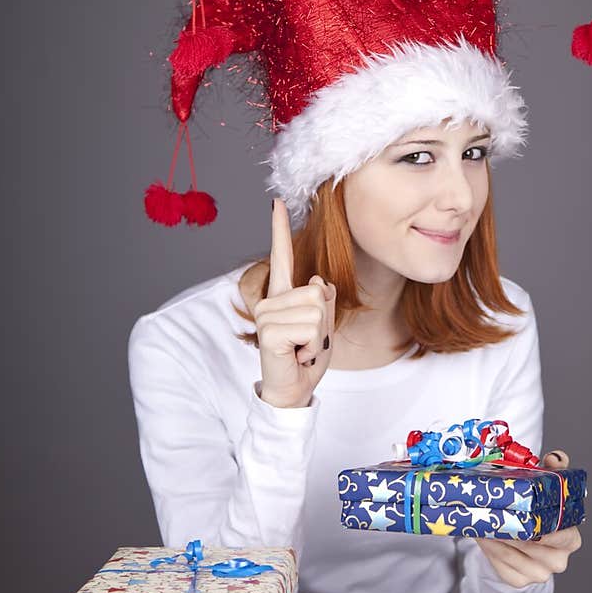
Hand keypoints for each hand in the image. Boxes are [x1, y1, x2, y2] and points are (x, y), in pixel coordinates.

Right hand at [254, 199, 335, 408]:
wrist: (293, 390)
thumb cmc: (305, 356)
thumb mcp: (323, 325)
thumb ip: (323, 299)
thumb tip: (317, 281)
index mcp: (283, 295)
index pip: (281, 257)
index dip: (278, 229)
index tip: (276, 203)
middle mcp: (271, 301)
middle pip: (318, 291)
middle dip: (323, 321)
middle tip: (306, 341)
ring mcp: (267, 315)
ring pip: (316, 310)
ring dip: (317, 336)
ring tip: (301, 349)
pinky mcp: (269, 331)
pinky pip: (309, 328)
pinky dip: (311, 346)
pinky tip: (296, 355)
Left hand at [476, 449, 581, 586]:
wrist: (530, 539)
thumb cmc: (542, 511)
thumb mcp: (551, 487)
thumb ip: (556, 469)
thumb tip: (554, 459)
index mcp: (571, 538)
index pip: (561, 535)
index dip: (543, 528)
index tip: (526, 517)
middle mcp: (558, 560)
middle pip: (530, 545)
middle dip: (510, 527)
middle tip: (492, 511)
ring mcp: (539, 574)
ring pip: (511, 555)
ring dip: (494, 537)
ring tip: (480, 520)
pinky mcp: (519, 580)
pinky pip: (501, 566)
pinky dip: (489, 550)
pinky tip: (482, 535)